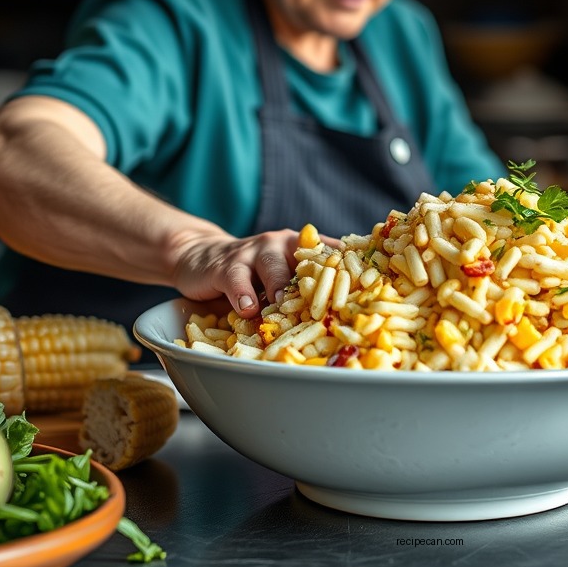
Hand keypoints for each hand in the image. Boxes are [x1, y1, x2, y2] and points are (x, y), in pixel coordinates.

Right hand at [169, 227, 340, 318]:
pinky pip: (237, 279)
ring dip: (279, 287)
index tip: (367, 289)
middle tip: (328, 306)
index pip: (331, 255)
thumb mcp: (280, 277)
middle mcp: (282, 244)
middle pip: (305, 261)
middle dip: (317, 284)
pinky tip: (248, 309)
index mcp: (302, 247)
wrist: (200, 258)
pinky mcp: (226, 265)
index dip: (349, 271)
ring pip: (272, 266)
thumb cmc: (251, 275)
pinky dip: (244, 295)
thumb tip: (340, 322)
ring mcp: (254, 251)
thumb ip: (303, 292)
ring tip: (282, 306)